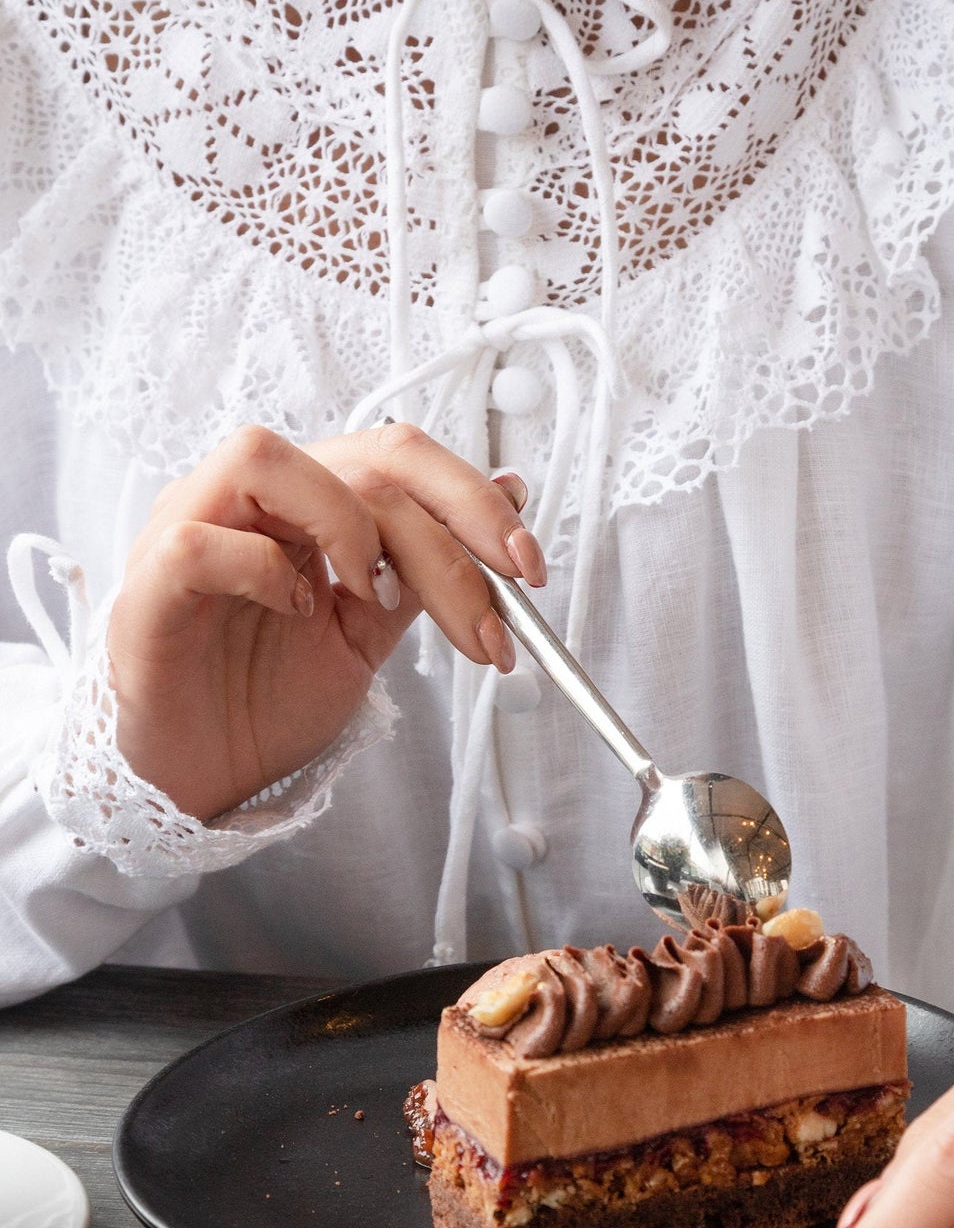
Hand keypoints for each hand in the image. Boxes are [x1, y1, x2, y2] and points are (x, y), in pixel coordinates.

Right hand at [108, 422, 546, 821]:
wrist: (198, 774)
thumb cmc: (266, 698)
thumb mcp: (369, 631)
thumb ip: (426, 567)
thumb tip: (508, 495)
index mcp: (306, 500)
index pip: (400, 456)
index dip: (475, 501)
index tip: (528, 569)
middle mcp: (247, 498)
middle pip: (361, 453)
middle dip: (449, 521)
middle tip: (500, 595)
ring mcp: (189, 526)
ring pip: (263, 456)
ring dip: (348, 523)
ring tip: (375, 597)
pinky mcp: (150, 581)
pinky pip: (203, 541)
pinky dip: (264, 569)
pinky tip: (299, 612)